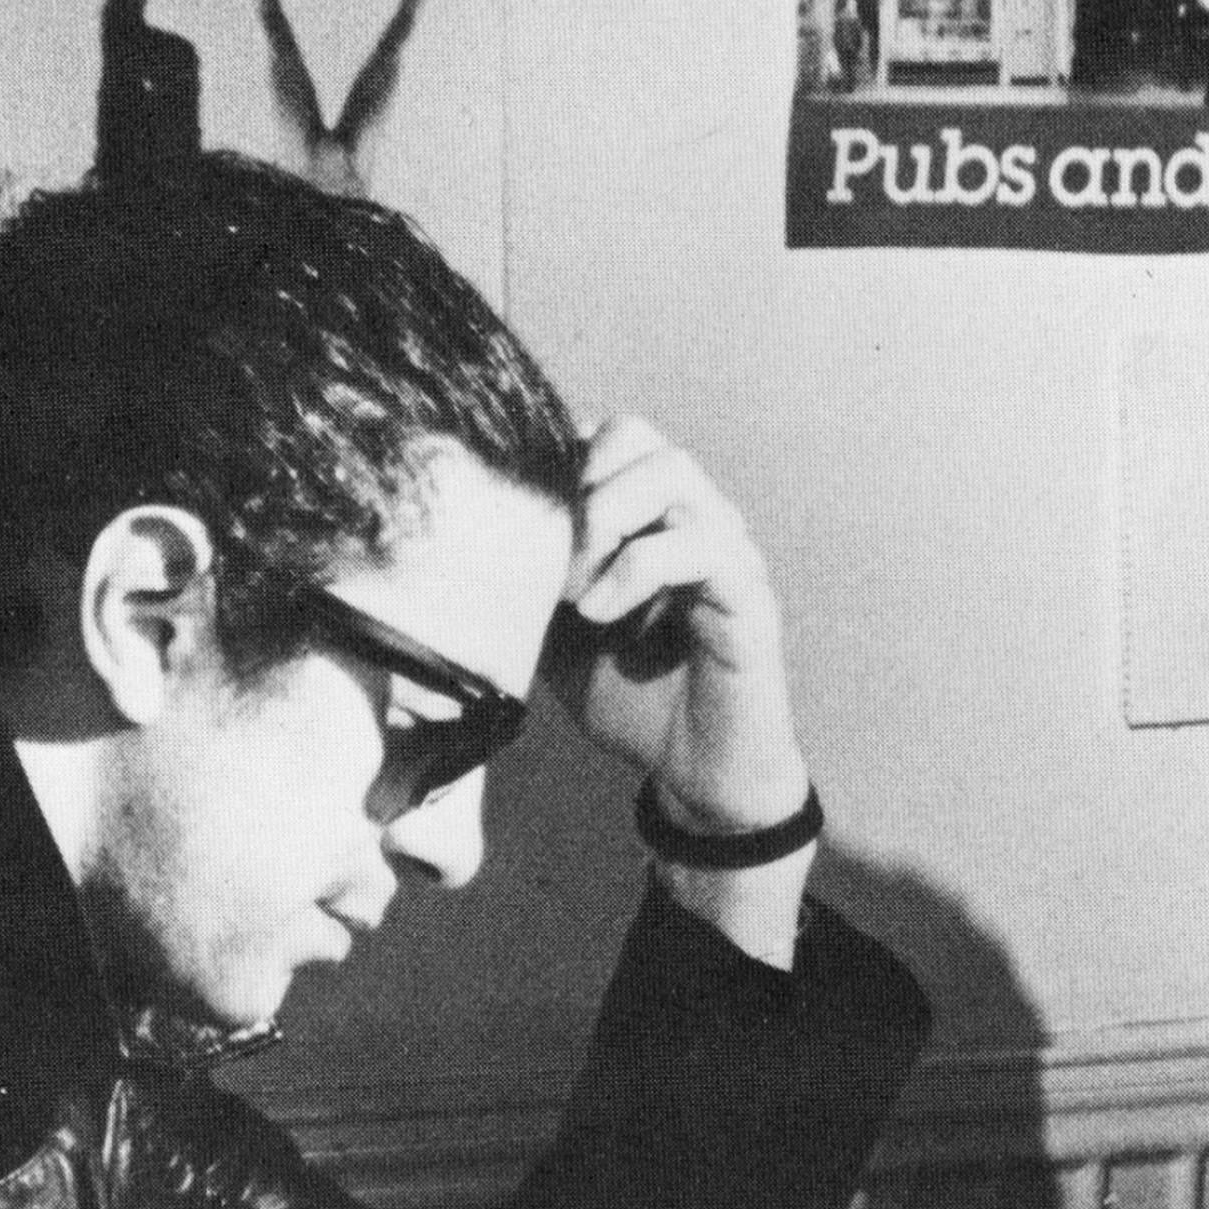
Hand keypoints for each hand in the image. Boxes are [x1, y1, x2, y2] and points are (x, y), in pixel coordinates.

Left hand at [543, 415, 812, 833]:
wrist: (696, 775)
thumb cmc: (634, 702)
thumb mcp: (554, 635)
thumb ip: (526, 584)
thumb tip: (459, 547)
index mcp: (653, 519)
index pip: (606, 436)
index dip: (555, 468)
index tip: (519, 532)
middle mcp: (695, 519)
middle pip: (638, 434)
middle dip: (579, 486)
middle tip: (550, 560)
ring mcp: (727, 551)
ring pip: (673, 472)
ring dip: (607, 520)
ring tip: (575, 587)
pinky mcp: (749, 594)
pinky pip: (699, 544)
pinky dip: (636, 569)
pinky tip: (602, 613)